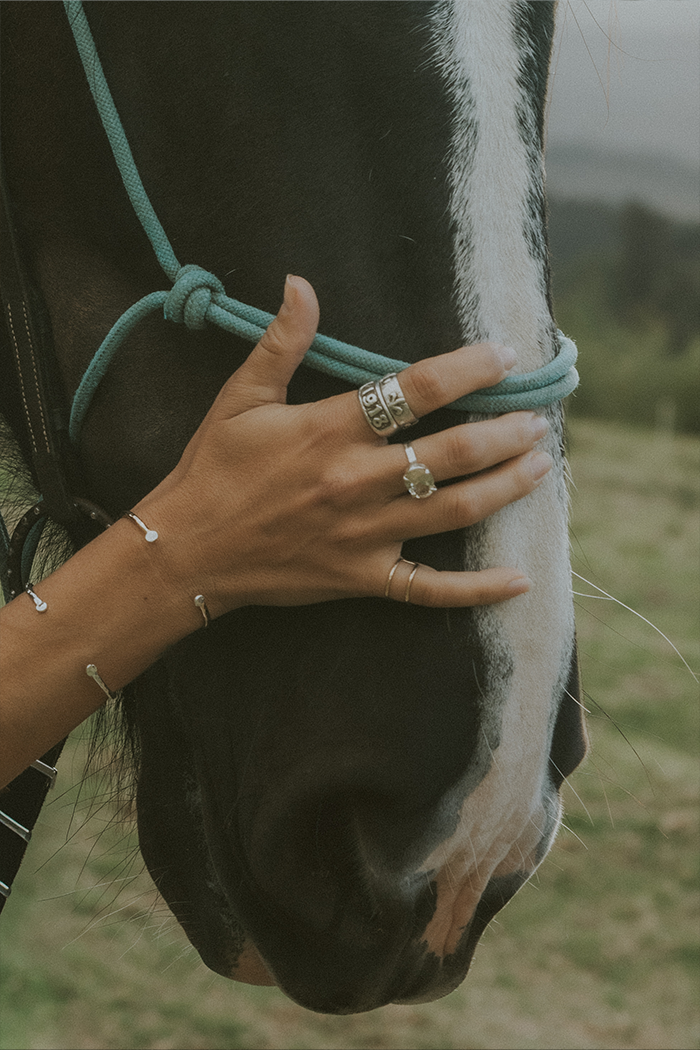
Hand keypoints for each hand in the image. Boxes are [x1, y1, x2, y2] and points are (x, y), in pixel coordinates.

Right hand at [135, 276, 551, 612]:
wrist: (187, 550)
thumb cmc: (214, 469)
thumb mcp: (240, 397)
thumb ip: (281, 342)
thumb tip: (300, 283)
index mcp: (330, 430)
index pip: (414, 391)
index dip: (467, 370)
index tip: (504, 357)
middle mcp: (356, 481)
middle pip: (450, 456)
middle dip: (504, 434)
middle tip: (538, 420)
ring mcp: (364, 535)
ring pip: (453, 512)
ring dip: (505, 489)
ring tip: (540, 468)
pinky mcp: (363, 577)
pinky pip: (429, 588)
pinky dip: (476, 589)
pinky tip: (518, 581)